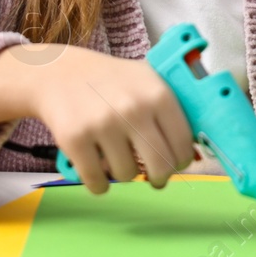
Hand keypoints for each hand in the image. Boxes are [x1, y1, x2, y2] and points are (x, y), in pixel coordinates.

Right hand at [0, 45, 195, 192]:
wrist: (58, 73)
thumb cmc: (110, 81)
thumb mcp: (147, 79)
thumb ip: (172, 107)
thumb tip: (198, 146)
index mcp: (159, 94)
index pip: (183, 146)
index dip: (181, 161)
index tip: (174, 163)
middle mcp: (134, 109)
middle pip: (160, 168)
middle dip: (158, 176)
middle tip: (152, 175)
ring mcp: (103, 125)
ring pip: (128, 176)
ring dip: (124, 173)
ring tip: (116, 156)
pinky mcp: (75, 140)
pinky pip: (98, 183)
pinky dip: (99, 183)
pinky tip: (96, 167)